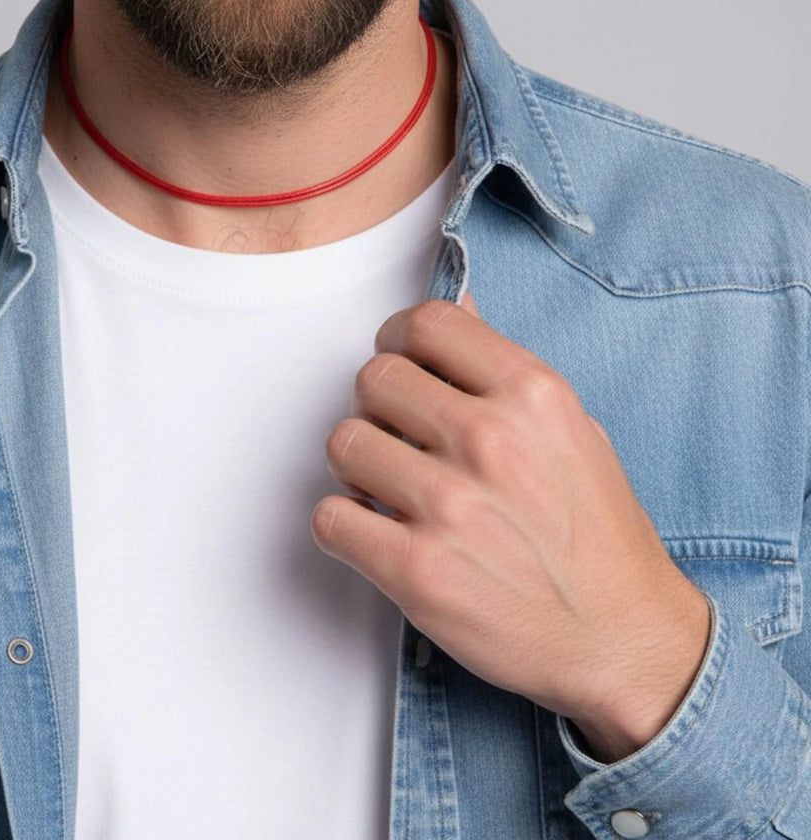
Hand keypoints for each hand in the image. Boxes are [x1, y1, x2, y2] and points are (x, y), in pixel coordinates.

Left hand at [311, 293, 710, 761]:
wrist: (621, 640)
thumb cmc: (597, 538)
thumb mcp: (572, 430)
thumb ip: (504, 371)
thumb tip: (456, 310)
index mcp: (532, 395)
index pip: (427, 322)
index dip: (399, 338)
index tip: (402, 361)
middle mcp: (490, 440)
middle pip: (373, 378)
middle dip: (377, 405)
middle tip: (398, 436)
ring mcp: (450, 506)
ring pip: (343, 442)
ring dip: (358, 466)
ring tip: (390, 489)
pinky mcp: (417, 570)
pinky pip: (329, 517)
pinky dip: (343, 525)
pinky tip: (376, 532)